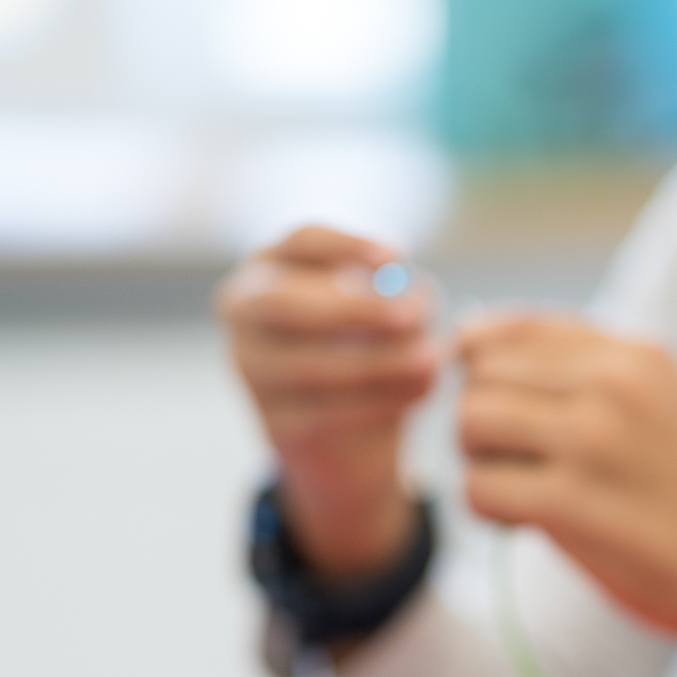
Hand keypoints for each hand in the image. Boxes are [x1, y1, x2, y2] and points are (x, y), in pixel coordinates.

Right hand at [218, 227, 437, 579]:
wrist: (350, 435)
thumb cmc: (369, 346)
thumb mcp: (390, 313)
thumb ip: (402, 296)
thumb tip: (415, 297)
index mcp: (271, 267)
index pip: (301, 241)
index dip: (348, 246)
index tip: (397, 257)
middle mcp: (246, 313)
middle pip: (285, 301)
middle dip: (351, 308)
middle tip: (411, 316)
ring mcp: (253, 371)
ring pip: (307, 364)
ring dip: (377, 362)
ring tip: (430, 360)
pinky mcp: (276, 425)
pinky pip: (325, 413)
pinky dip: (378, 402)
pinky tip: (419, 393)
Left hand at [456, 314, 676, 676]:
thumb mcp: (655, 401)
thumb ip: (581, 371)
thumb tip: (467, 341)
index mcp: (632, 354)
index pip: (510, 328)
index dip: (484, 371)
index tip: (504, 413)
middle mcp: (612, 383)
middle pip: (481, 373)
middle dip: (480, 419)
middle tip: (511, 461)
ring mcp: (592, 440)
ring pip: (470, 421)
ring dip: (477, 462)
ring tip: (515, 489)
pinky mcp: (571, 501)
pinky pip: (478, 486)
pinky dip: (487, 509)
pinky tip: (523, 523)